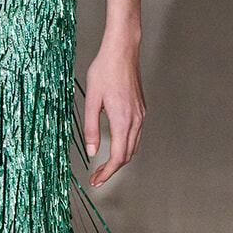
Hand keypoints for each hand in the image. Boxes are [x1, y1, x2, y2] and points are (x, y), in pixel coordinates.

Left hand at [83, 37, 144, 187]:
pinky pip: (136, 134)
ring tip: (104, 166)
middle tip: (96, 178)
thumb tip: (93, 152)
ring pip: (133, 146)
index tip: (96, 181)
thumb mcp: (91, 100)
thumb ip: (91, 128)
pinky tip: (114, 144)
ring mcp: (141, 114)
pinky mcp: (141, 109)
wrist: (122, 51)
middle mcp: (135, 120)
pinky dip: (126, 145)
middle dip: (112, 170)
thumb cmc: (104, 71)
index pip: (118, 157)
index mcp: (122, 120)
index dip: (107, 173)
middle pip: (128, 155)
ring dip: (120, 158)